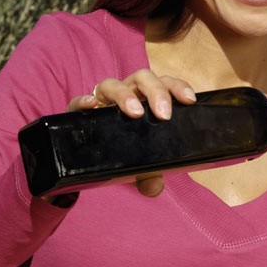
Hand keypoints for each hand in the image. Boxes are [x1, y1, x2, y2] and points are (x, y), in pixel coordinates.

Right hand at [67, 69, 195, 196]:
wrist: (88, 160)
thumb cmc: (123, 152)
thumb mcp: (139, 166)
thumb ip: (149, 176)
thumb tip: (153, 188)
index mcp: (146, 100)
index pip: (165, 83)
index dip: (177, 87)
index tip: (189, 100)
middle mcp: (126, 94)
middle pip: (142, 78)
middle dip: (156, 92)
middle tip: (163, 115)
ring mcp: (102, 101)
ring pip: (111, 84)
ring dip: (125, 95)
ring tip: (134, 112)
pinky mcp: (78, 111)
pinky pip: (78, 101)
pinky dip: (84, 100)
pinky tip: (91, 106)